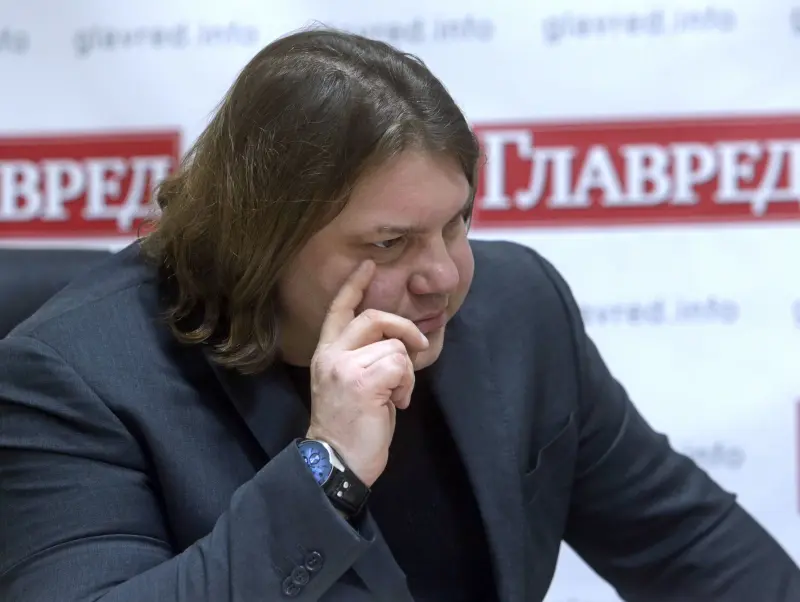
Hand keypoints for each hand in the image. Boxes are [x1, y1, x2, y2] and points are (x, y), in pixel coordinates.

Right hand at [306, 260, 428, 486]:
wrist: (337, 462)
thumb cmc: (349, 427)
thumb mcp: (349, 384)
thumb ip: (363, 358)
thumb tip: (399, 341)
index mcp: (326, 354)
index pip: (338, 310)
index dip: (354, 286)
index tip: (368, 266)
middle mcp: (331, 355)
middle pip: (374, 317)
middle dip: (404, 328)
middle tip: (419, 344)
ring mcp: (345, 367)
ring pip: (394, 346)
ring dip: (405, 373)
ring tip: (395, 397)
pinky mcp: (364, 381)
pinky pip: (400, 365)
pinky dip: (406, 386)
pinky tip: (396, 404)